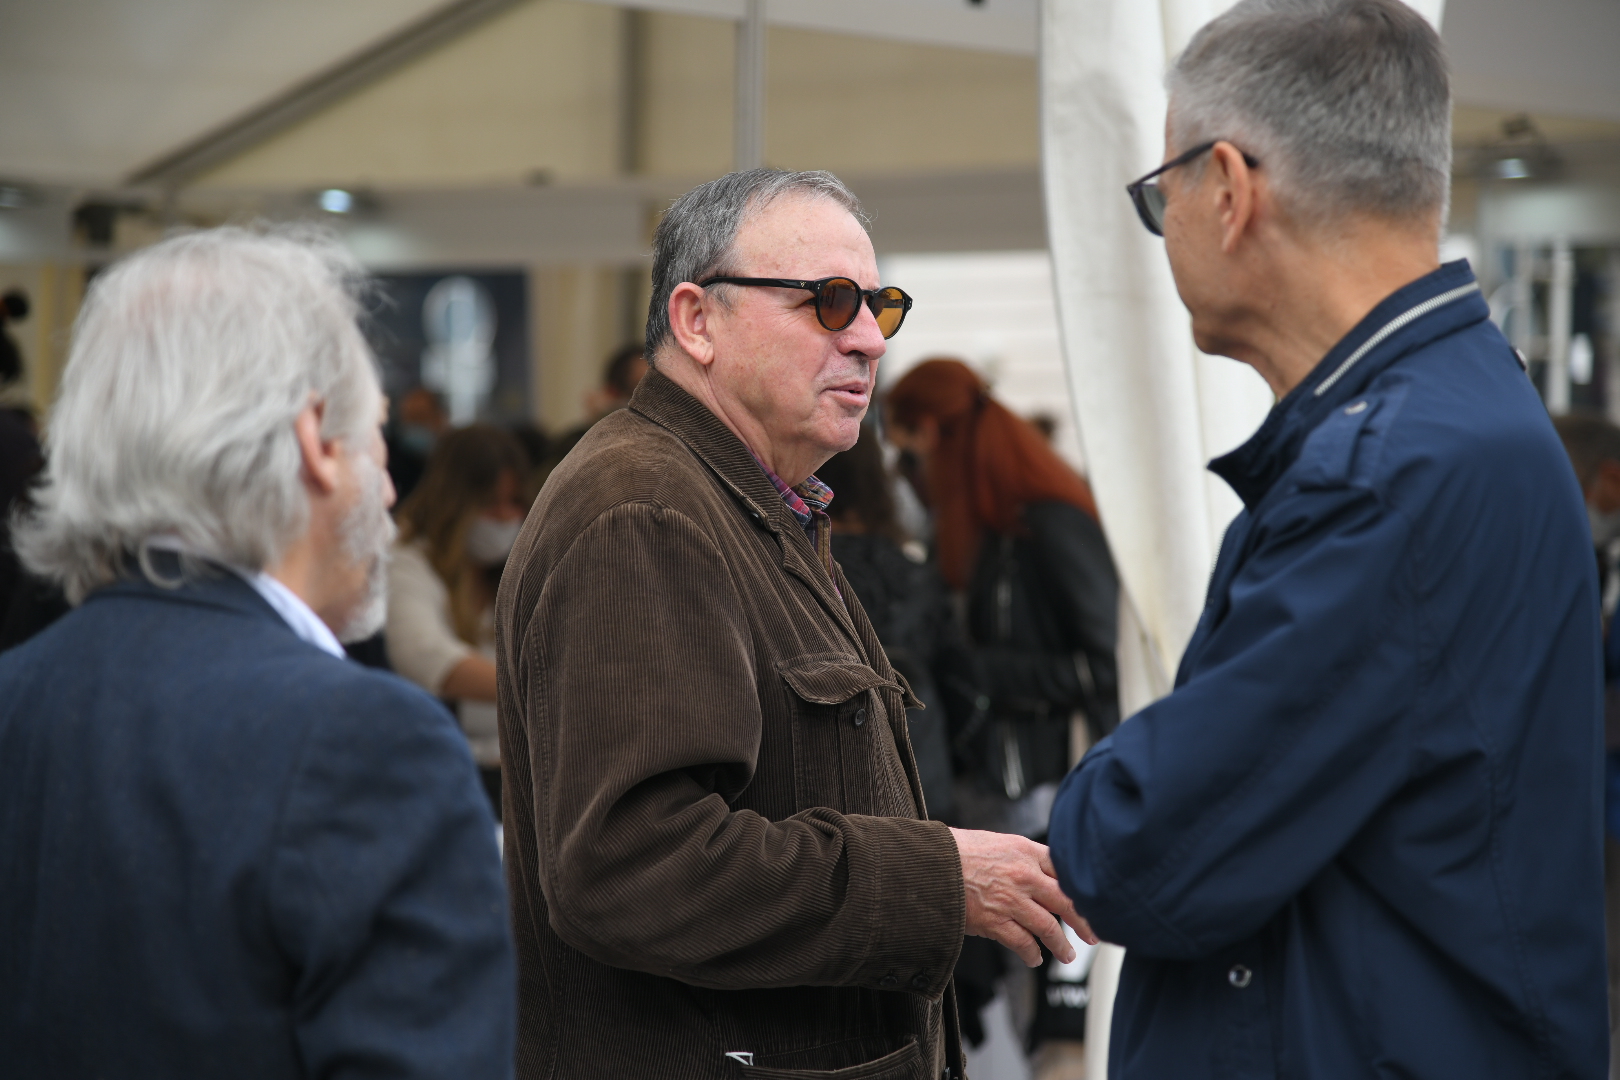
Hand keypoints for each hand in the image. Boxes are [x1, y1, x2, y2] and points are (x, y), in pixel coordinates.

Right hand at [949, 827, 1097, 967]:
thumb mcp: (996, 841)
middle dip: (1083, 922)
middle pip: (1067, 901)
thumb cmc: (956, 850)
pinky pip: (1023, 943)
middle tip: (1093, 935)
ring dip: (1061, 945)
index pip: (1065, 869)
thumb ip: (1020, 856)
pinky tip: (1034, 959)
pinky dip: (1032, 954)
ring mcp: (1012, 900)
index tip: (1090, 901)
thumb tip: (1036, 869)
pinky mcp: (996, 922)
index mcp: (1025, 850)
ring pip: (1049, 927)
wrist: (928, 864)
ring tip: (1067, 955)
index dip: (1081, 888)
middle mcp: (1024, 875)